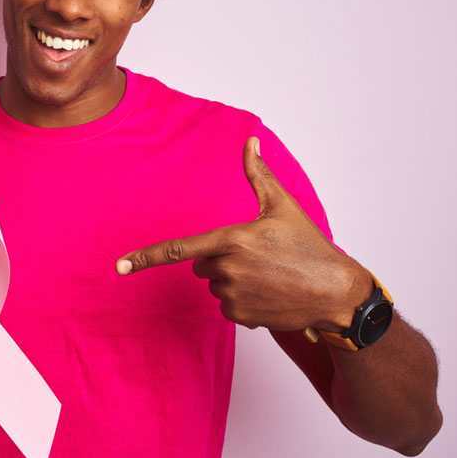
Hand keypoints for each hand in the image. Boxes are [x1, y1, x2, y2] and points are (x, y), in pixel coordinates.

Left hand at [115, 137, 371, 331]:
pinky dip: (242, 300)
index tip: (120, 266)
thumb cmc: (309, 245)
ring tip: (267, 275)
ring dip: (232, 280)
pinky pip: (226, 306)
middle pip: (202, 264)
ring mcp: (234, 296)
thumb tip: (250, 141)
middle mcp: (228, 269)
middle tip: (256, 257)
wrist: (336, 293)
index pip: (179, 249)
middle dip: (220, 259)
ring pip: (215, 285)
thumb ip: (258, 174)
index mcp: (232, 240)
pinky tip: (268, 293)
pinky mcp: (242, 316)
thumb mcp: (282, 206)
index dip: (145, 257)